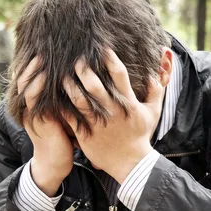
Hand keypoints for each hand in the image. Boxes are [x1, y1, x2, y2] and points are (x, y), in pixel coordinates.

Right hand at [17, 58, 73, 195]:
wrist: (56, 163)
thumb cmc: (64, 138)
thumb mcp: (63, 114)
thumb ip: (64, 98)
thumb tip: (79, 80)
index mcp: (36, 105)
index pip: (30, 79)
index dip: (33, 65)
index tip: (43, 51)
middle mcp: (31, 107)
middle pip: (24, 79)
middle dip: (31, 64)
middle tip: (40, 48)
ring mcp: (32, 114)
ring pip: (26, 87)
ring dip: (32, 72)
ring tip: (40, 57)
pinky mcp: (38, 121)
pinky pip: (33, 100)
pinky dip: (37, 86)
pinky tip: (44, 76)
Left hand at [63, 49, 164, 183]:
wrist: (130, 163)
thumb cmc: (140, 136)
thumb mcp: (153, 113)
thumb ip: (156, 91)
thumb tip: (155, 72)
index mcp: (128, 104)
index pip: (120, 76)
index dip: (111, 60)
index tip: (103, 48)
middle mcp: (112, 111)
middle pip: (95, 87)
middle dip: (84, 70)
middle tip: (76, 59)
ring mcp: (97, 123)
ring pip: (79, 101)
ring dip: (69, 86)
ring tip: (62, 75)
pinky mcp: (85, 134)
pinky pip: (70, 118)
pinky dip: (61, 107)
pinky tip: (54, 97)